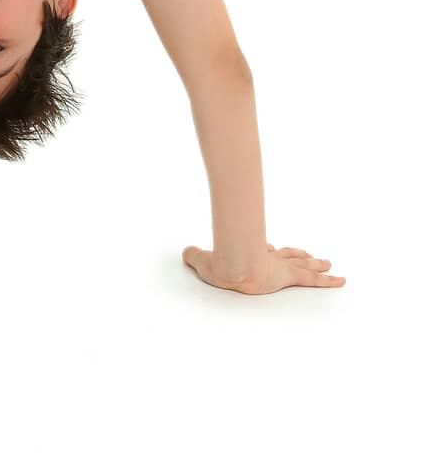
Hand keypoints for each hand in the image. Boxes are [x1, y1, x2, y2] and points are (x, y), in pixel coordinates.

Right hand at [182, 242, 345, 294]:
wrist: (236, 265)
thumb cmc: (220, 265)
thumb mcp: (201, 261)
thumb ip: (195, 255)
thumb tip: (187, 252)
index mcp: (251, 254)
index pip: (265, 251)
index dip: (269, 250)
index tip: (270, 248)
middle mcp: (269, 258)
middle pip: (288, 254)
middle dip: (299, 256)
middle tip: (313, 256)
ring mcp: (282, 266)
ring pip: (304, 264)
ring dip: (317, 264)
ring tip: (330, 263)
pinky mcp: (291, 276)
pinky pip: (315, 279)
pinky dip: (329, 280)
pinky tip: (342, 280)